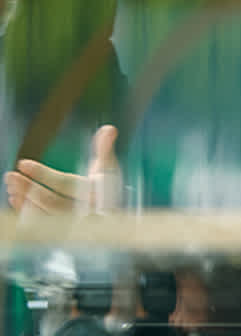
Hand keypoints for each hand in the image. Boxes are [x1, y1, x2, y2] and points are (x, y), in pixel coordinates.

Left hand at [5, 124, 122, 213]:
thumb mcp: (108, 166)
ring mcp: (73, 224)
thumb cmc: (105, 186)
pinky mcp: (62, 230)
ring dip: (25, 200)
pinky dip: (27, 212)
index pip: (65, 184)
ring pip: (44, 214)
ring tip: (11, 185)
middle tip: (11, 176)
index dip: (43, 174)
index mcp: (97, 193)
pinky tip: (15, 199)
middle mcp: (85, 212)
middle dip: (29, 188)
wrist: (110, 214)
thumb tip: (108, 128)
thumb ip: (105, 148)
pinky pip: (41, 224)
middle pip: (52, 202)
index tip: (23, 163)